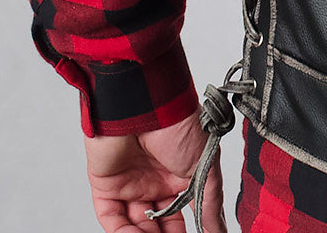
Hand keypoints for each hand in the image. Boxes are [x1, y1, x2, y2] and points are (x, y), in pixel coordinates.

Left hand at [83, 105, 226, 232]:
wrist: (147, 105)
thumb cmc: (180, 124)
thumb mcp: (205, 166)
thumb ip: (209, 202)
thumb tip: (220, 230)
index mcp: (180, 173)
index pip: (182, 210)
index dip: (186, 229)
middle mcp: (155, 179)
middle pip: (157, 221)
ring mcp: (130, 183)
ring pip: (134, 224)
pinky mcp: (106, 185)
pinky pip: (111, 217)